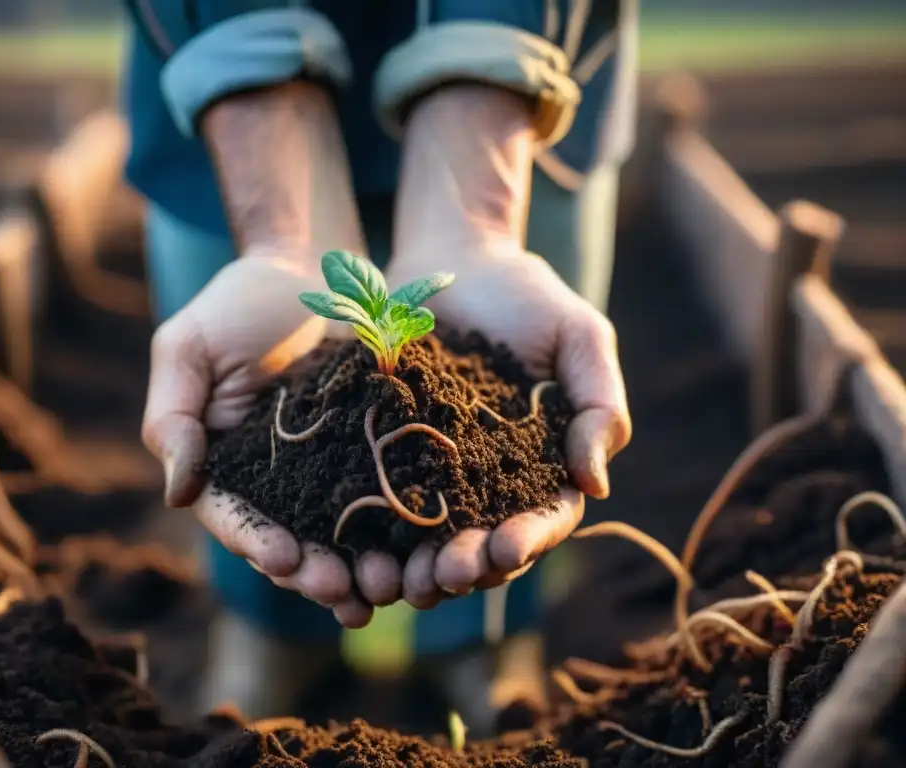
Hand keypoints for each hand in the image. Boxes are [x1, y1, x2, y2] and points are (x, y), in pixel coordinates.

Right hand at [144, 249, 378, 626]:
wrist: (313, 268)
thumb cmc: (237, 304)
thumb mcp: (187, 348)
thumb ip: (174, 415)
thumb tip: (176, 492)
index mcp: (223, 465)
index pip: (232, 516)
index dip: (254, 542)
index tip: (282, 558)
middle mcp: (275, 481)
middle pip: (288, 540)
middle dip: (311, 571)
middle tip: (338, 588)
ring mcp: (327, 472)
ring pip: (339, 535)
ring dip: (357, 568)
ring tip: (381, 588)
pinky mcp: (374, 455)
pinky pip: (386, 499)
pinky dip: (397, 531)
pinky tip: (418, 554)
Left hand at [376, 239, 629, 606]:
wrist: (452, 259)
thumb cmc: (527, 296)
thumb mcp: (579, 339)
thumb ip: (599, 405)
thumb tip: (596, 486)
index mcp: (540, 466)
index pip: (544, 517)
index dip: (529, 539)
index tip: (509, 548)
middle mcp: (487, 482)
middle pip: (482, 541)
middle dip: (468, 565)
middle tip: (446, 575)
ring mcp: (431, 472)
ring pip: (425, 537)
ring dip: (414, 566)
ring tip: (398, 580)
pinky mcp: (380, 454)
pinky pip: (372, 500)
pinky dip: (365, 532)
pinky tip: (351, 549)